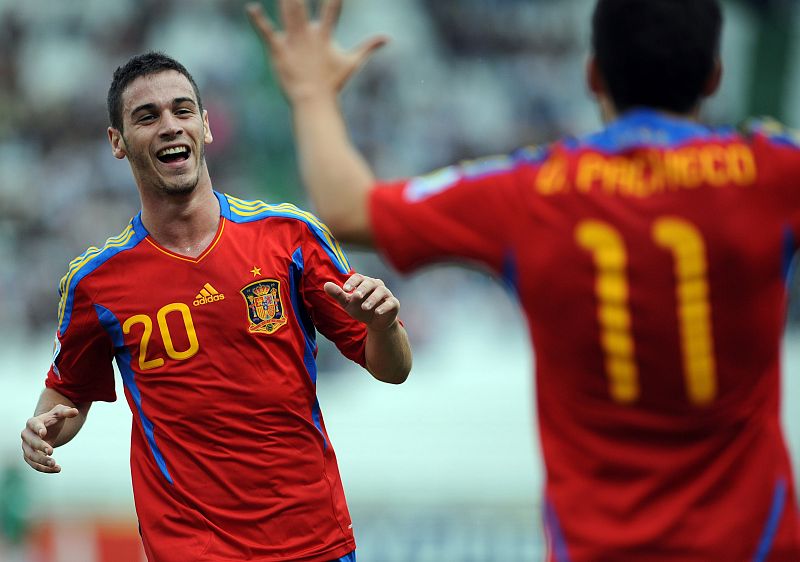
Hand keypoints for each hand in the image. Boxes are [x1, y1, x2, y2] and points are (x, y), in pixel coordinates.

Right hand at [20, 405, 78, 473]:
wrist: (46, 429)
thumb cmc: (53, 420)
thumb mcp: (60, 413)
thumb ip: (66, 411)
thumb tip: (75, 412)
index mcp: (33, 422)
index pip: (33, 424)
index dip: (38, 428)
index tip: (43, 433)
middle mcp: (26, 435)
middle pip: (31, 442)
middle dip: (40, 447)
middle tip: (51, 451)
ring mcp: (26, 447)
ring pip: (30, 456)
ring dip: (41, 461)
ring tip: (54, 464)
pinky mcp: (29, 456)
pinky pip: (34, 465)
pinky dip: (44, 469)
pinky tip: (57, 469)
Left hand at [246, 0, 387, 101]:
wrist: (314, 102)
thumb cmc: (333, 83)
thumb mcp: (352, 63)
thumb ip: (369, 47)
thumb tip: (388, 38)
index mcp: (325, 35)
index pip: (332, 8)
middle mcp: (308, 34)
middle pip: (302, 5)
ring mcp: (293, 42)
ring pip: (287, 13)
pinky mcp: (278, 51)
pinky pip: (267, 33)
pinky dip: (259, 21)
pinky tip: (251, 8)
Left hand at [325, 273, 399, 330]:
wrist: (376, 322)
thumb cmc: (361, 309)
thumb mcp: (347, 303)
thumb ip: (338, 294)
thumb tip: (326, 285)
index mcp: (364, 282)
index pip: (358, 277)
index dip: (352, 282)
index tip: (345, 290)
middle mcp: (376, 285)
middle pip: (370, 283)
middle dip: (362, 289)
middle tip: (355, 297)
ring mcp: (386, 294)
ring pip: (381, 292)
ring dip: (372, 299)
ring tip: (364, 307)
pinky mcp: (394, 303)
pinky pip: (390, 303)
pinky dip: (384, 307)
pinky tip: (377, 312)